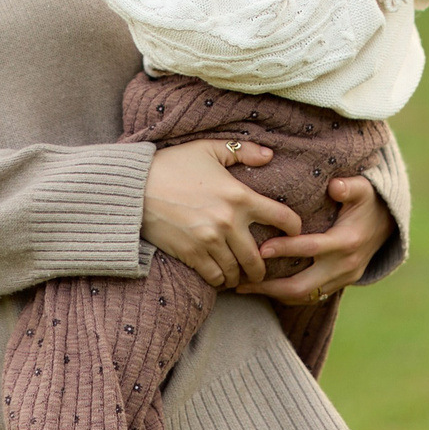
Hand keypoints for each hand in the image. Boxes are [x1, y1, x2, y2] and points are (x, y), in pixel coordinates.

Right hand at [141, 139, 294, 289]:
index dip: (294, 228)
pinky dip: (220, 279)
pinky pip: (215, 276)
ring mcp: (210, 241)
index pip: (282, 217)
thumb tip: (269, 155)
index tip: (294, 233)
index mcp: (239, 196)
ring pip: (237, 271)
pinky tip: (220, 276)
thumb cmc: (171, 165)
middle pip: (260, 257)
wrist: (134, 188)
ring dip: (240, 275)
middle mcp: (229, 222)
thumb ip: (242, 151)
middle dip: (264, 267)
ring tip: (240, 275)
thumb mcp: (207, 150)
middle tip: (262, 268)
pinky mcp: (192, 254)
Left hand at [238, 172, 391, 305]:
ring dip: (275, 295)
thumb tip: (335, 186)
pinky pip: (312, 297)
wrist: (390, 224)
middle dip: (270, 287)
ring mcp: (344, 278)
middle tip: (241, 282)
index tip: (260, 249)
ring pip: (305, 297)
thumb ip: (350, 187)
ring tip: (246, 288)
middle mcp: (345, 265)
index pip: (312, 248)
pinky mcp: (341, 284)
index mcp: (347, 241)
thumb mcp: (364, 188)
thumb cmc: (369, 201)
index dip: (286, 249)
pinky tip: (266, 290)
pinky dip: (288, 296)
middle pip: (304, 286)